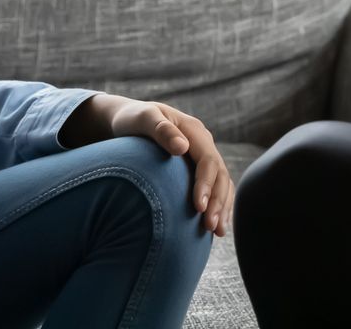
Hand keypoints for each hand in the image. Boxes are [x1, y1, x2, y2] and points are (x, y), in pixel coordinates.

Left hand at [63, 94, 234, 236]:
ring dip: (222, 207)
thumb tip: (182, 147)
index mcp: (194, 131)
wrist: (128, 119)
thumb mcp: (143, 119)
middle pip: (220, 174)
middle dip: (218, 201)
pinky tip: (213, 225)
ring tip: (217, 232)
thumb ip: (161, 130)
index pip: (208, 160)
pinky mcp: (197, 168)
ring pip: (222, 183)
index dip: (206, 185)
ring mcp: (201, 156)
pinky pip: (215, 187)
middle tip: (211, 228)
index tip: (199, 208)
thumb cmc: (133, 120)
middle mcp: (202, 144)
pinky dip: (218, 205)